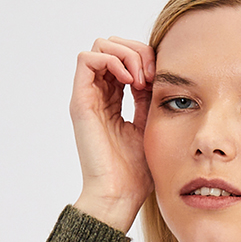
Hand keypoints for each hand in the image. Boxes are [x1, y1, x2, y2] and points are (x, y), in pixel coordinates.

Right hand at [70, 36, 155, 231]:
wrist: (119, 195)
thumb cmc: (135, 173)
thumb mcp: (149, 127)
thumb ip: (148, 100)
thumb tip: (158, 74)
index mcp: (113, 101)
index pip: (125, 59)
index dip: (144, 58)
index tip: (160, 79)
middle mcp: (97, 96)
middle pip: (112, 45)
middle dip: (136, 50)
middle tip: (151, 75)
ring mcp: (87, 98)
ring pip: (100, 46)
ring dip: (126, 53)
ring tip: (141, 78)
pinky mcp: (80, 102)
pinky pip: (87, 59)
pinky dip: (111, 60)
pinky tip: (130, 80)